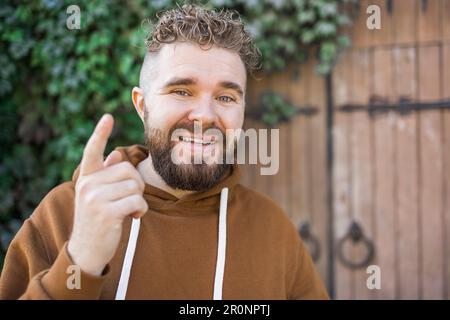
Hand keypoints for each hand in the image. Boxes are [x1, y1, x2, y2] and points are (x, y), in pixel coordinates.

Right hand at [68, 114, 147, 275]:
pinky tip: (132, 217)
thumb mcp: (97, 195)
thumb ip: (105, 174)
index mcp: (86, 178)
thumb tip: (117, 153)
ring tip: (127, 210)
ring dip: (139, 200)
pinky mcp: (106, 212)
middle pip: (129, 171)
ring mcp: (95, 198)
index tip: (108, 117)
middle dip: (136, 185)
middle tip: (128, 200)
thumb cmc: (97, 219)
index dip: (101, 133)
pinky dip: (141, 210)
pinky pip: (138, 201)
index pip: (93, 151)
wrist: (87, 251)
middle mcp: (88, 185)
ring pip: (135, 186)